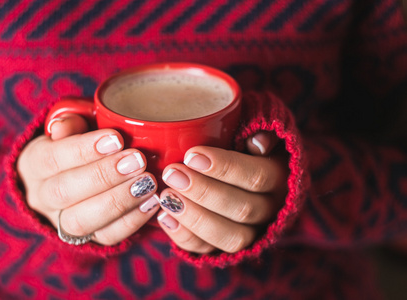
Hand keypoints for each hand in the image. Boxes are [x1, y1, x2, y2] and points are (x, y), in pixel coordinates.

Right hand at [17, 114, 159, 245]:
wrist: (71, 179)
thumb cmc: (78, 145)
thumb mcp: (71, 128)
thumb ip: (69, 124)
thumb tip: (62, 127)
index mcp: (34, 164)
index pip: (51, 158)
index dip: (84, 149)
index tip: (117, 139)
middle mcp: (41, 198)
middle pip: (64, 192)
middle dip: (104, 176)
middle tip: (137, 161)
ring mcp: (61, 223)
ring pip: (81, 221)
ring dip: (118, 201)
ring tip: (147, 183)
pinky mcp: (88, 239)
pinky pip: (106, 237)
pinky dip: (132, 221)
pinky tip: (152, 203)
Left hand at [156, 131, 287, 253]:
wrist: (242, 169)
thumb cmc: (242, 140)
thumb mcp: (257, 124)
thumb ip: (262, 129)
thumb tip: (257, 142)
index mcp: (279, 176)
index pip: (257, 176)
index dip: (225, 168)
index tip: (191, 155)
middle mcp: (270, 208)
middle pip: (242, 209)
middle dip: (203, 192)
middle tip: (171, 174)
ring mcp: (252, 231)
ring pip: (230, 237)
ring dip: (195, 218)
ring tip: (166, 196)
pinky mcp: (229, 247)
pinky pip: (209, 250)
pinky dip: (185, 237)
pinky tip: (164, 218)